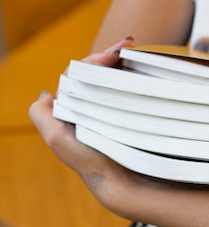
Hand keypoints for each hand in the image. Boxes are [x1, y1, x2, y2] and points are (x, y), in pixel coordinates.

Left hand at [28, 36, 135, 199]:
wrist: (125, 183)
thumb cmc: (92, 161)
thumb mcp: (57, 139)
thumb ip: (42, 115)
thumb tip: (46, 91)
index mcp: (78, 110)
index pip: (83, 73)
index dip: (96, 59)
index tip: (116, 54)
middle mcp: (96, 108)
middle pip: (101, 72)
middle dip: (114, 55)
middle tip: (131, 44)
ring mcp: (118, 113)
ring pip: (118, 79)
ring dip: (127, 63)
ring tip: (138, 51)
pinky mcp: (136, 118)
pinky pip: (135, 92)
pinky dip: (140, 78)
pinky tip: (147, 69)